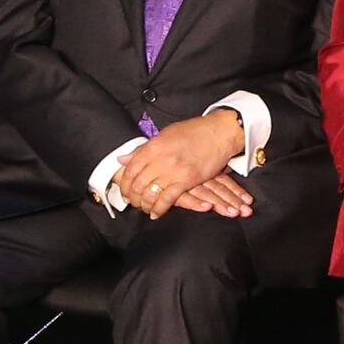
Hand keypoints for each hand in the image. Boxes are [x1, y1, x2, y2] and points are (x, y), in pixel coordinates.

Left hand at [123, 112, 247, 217]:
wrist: (220, 132)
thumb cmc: (195, 131)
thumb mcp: (165, 135)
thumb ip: (143, 149)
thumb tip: (123, 159)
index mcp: (153, 146)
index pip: (130, 170)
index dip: (124, 183)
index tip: (124, 190)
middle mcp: (161, 159)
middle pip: (138, 184)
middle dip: (133, 197)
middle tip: (133, 202)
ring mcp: (174, 171)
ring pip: (150, 194)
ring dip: (145, 204)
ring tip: (145, 208)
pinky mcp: (187, 180)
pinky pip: (168, 199)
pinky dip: (160, 208)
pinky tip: (156, 213)